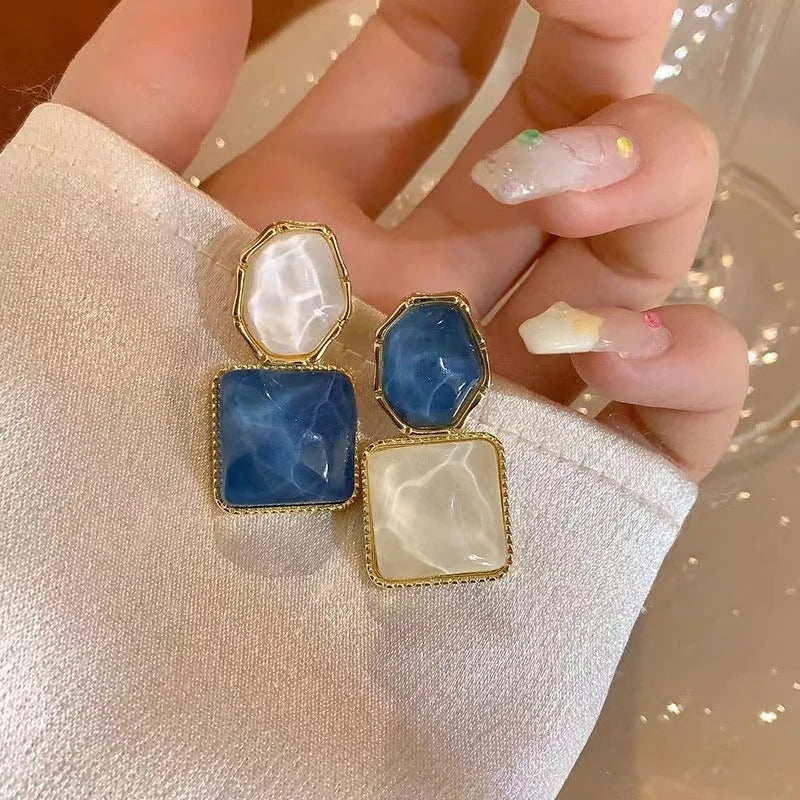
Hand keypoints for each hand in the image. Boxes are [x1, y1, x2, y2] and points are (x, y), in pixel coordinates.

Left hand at [54, 0, 747, 479]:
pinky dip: (679, 357)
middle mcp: (429, 301)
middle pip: (559, 150)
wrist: (136, 672)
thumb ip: (141, 92)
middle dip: (598, 57)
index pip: (430, 78)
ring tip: (570, 183)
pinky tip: (611, 342)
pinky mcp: (564, 498)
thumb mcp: (80, 243)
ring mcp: (503, 397)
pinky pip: (674, 413)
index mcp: (327, 231)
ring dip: (642, 187)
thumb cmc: (85, 459)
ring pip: (632, 262)